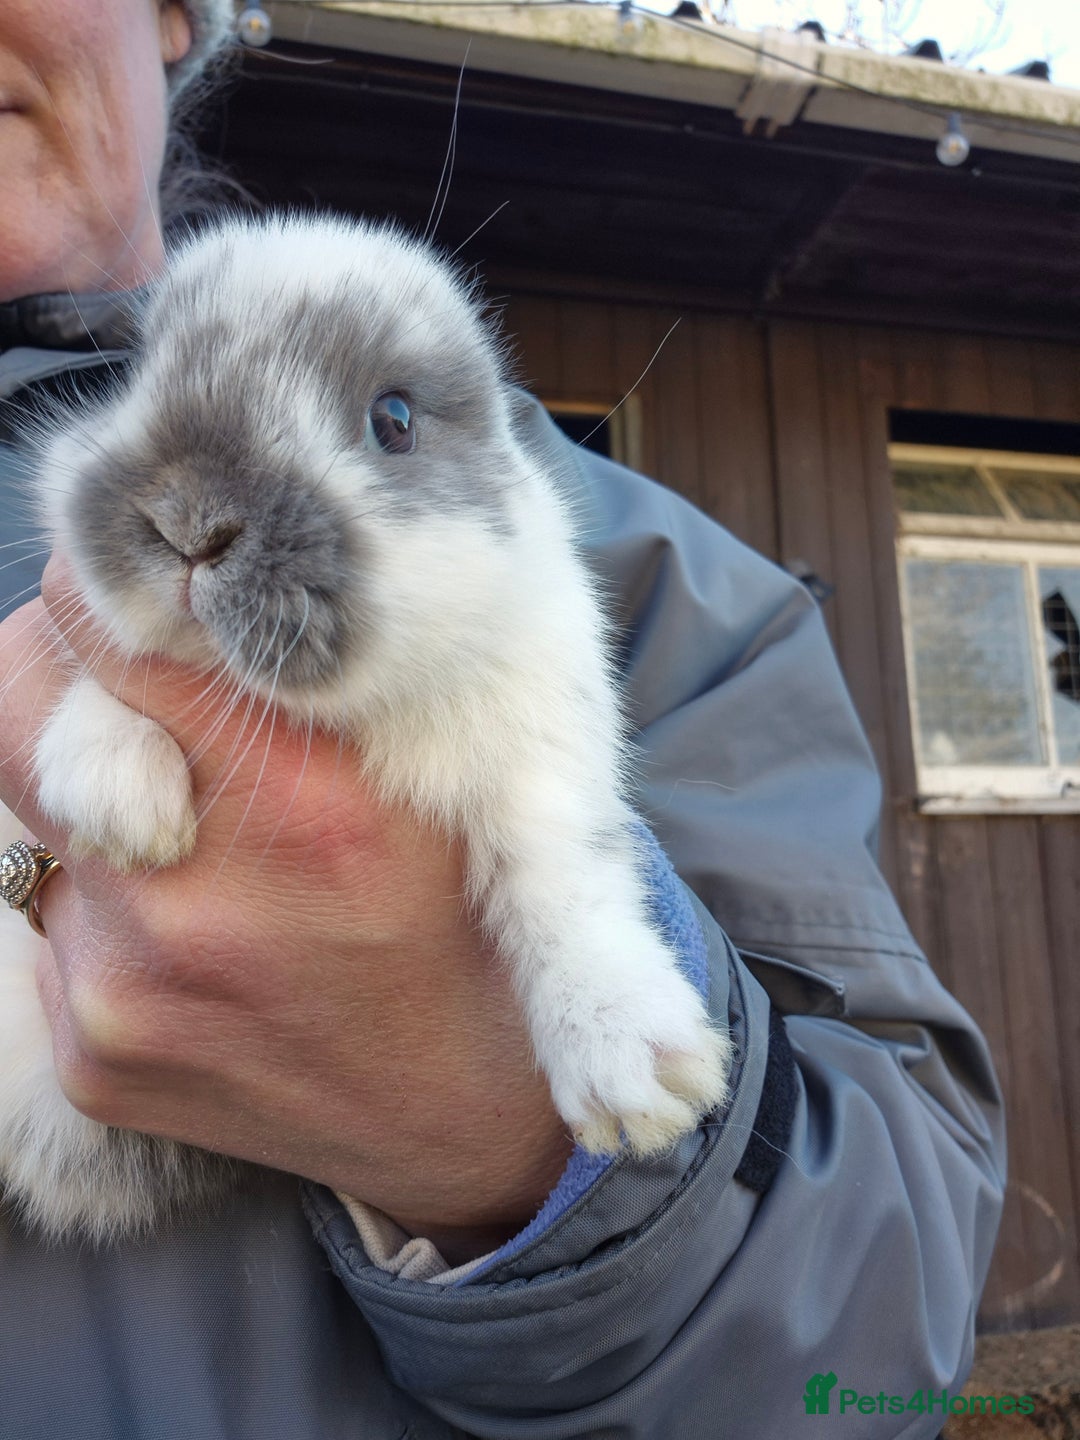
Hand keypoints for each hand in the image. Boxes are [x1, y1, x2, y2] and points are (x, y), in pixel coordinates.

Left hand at [0, 555, 572, 1262]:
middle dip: (71, 689)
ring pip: (38, 825)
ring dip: (95, 807)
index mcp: (308, 811)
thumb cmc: (458, 923)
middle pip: (29, 719)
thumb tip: (179, 599)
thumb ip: (309, 693)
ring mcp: (125, 994)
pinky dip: (105, 908)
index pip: (113, 640)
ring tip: (197, 842)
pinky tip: (195, 936)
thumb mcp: (436, 781)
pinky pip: (52, 928)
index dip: (109, 597)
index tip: (133, 596)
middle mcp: (194, 906)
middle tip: (130, 698)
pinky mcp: (90, 1060)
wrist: (458, 1114)